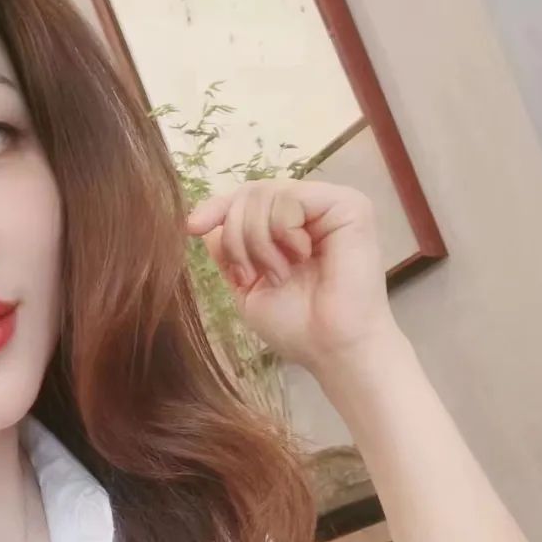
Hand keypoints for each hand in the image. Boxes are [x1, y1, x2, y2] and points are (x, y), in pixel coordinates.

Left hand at [187, 178, 398, 370]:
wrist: (332, 349)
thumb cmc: (297, 326)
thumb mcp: (249, 287)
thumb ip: (230, 252)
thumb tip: (205, 224)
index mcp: (292, 227)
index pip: (247, 199)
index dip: (217, 207)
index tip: (192, 227)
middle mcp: (312, 210)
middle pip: (251, 193)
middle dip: (237, 235)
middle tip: (250, 274)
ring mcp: (331, 205)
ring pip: (265, 193)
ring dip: (258, 241)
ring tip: (279, 275)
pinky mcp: (349, 205)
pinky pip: (290, 198)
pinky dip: (282, 232)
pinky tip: (300, 258)